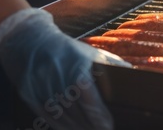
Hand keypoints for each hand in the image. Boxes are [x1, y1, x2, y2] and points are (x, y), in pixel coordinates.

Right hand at [0, 8, 129, 129]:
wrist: (30, 42)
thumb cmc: (66, 49)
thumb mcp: (91, 52)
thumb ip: (112, 64)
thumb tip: (132, 73)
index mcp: (77, 70)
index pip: (91, 102)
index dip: (100, 117)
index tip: (109, 126)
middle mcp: (59, 81)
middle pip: (77, 114)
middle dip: (90, 126)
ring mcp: (42, 90)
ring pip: (62, 119)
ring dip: (76, 128)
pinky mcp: (30, 96)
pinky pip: (47, 118)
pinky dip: (60, 126)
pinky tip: (70, 128)